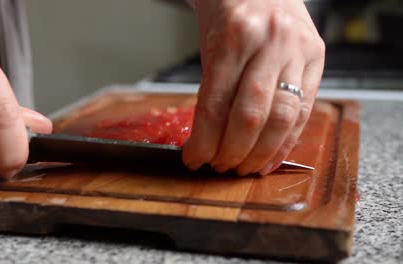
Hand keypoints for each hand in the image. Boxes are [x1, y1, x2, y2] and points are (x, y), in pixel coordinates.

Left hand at [183, 0, 324, 174]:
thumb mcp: (210, 43)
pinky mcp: (318, 56)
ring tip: (244, 169)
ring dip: (261, 153)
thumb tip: (209, 139)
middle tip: (220, 168)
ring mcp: (299, 50)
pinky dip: (287, 140)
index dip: (204, 141)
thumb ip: (214, 87)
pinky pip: (305, 110)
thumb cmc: (229, 9)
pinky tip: (271, 157)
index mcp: (234, 36)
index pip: (216, 104)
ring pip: (283, 118)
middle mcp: (270, 42)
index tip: (194, 160)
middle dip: (233, 152)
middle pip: (252, 116)